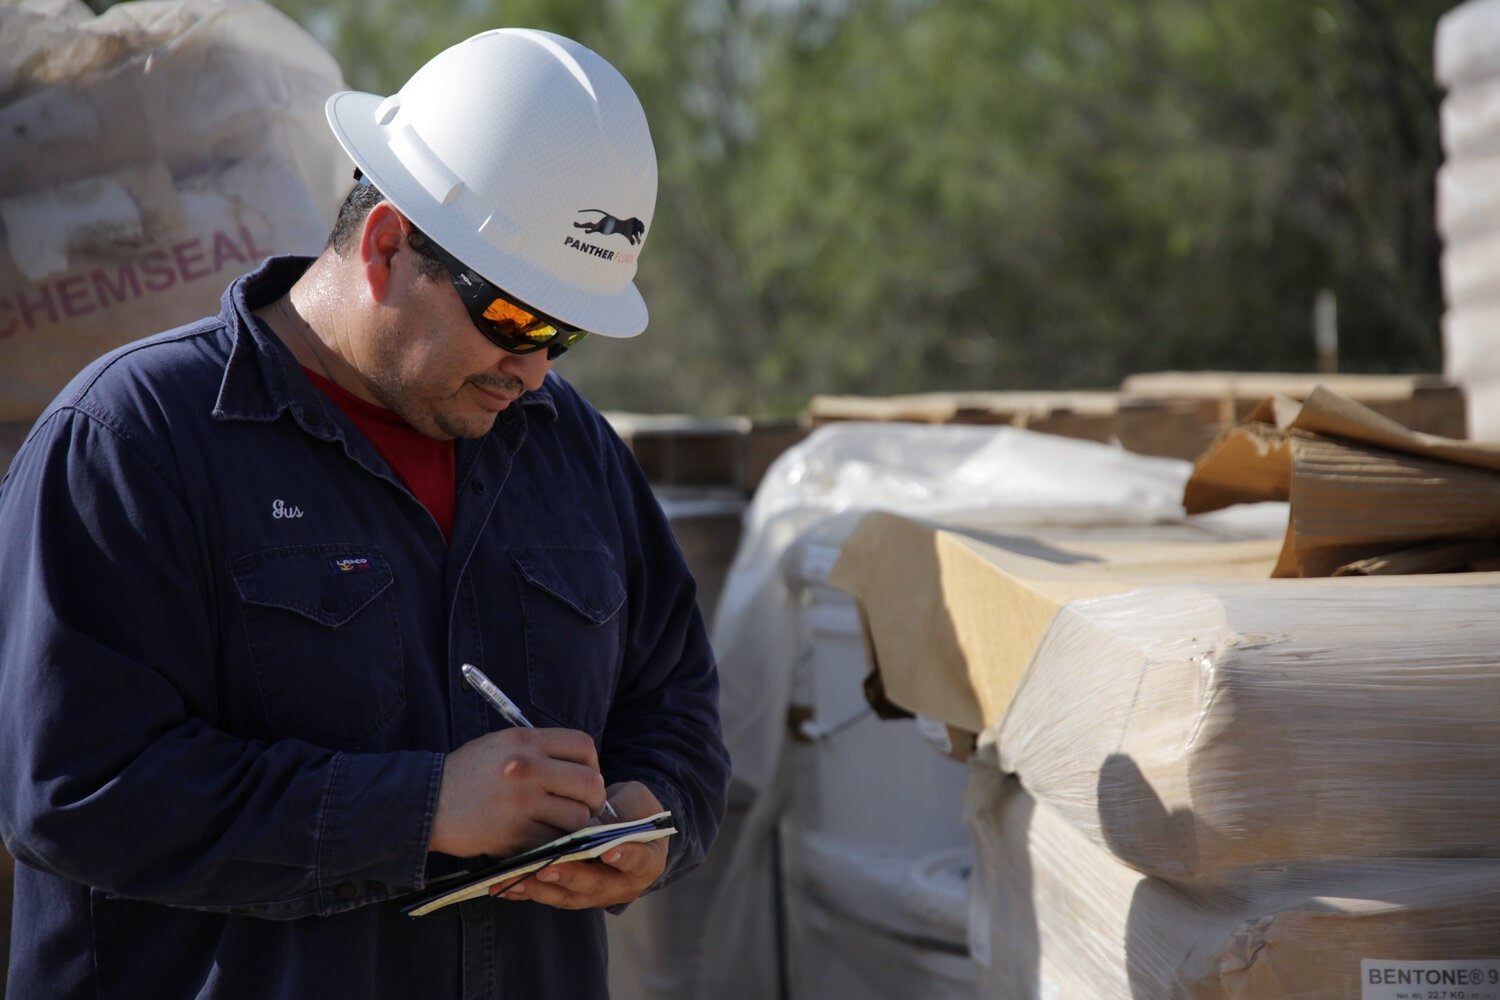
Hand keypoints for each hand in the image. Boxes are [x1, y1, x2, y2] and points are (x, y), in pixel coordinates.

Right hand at [429, 728, 607, 858]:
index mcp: (525, 741)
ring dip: (576, 825)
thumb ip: (541, 750)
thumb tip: (583, 766)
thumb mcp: (501, 744)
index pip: (583, 745)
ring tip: (562, 825)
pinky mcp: (516, 836)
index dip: (592, 764)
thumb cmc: (467, 773)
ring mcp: (522, 803)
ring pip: (578, 818)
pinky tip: (543, 838)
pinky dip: (556, 844)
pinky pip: (556, 842)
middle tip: (584, 806)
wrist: (427, 803)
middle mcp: (527, 768)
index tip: (585, 776)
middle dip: (594, 798)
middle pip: (590, 783)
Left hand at [491, 781, 669, 909]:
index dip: (625, 856)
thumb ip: (617, 811)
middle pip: (595, 884)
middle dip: (569, 875)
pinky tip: (504, 886)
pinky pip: (548, 895)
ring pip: (567, 896)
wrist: (628, 824)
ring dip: (539, 888)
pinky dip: (525, 891)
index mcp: (647, 861)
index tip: (608, 850)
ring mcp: (595, 894)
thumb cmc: (633, 808)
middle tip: (546, 867)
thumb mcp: (634, 800)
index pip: (638, 861)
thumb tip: (588, 820)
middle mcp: (622, 884)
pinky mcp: (572, 894)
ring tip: (514, 880)